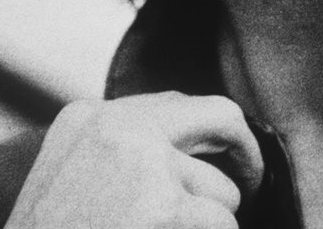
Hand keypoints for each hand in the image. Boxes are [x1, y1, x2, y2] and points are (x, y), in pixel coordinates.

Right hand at [4, 91, 262, 228]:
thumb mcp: (68, 186)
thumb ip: (122, 156)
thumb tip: (193, 154)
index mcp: (87, 119)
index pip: (173, 106)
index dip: (204, 139)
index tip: (214, 163)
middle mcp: (115, 126)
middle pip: (218, 116)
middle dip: (245, 151)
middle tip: (254, 182)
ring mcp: (141, 163)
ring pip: (223, 192)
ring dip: (209, 226)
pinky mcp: (164, 208)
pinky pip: (222, 225)